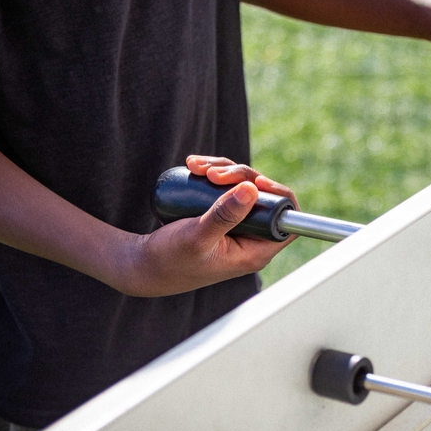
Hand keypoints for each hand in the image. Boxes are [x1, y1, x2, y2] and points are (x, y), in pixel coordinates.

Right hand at [115, 156, 295, 296]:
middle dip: (240, 176)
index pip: (287, 221)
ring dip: (223, 170)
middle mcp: (251, 239)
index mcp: (255, 251)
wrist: (142, 265)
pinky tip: (195, 166)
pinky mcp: (221, 216)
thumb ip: (224, 215)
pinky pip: (226, 188)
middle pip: (264, 196)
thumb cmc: (169, 259)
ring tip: (196, 166)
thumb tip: (252, 189)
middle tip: (212, 173)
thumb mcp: (197, 237)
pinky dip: (213, 174)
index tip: (253, 181)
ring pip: (243, 187)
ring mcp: (236, 226)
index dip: (278, 195)